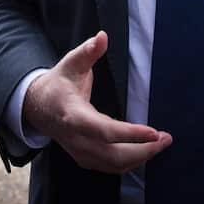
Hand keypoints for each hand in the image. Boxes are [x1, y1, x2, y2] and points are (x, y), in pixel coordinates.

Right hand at [23, 31, 170, 172]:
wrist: (38, 107)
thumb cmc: (59, 83)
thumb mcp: (70, 64)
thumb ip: (87, 51)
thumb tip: (103, 36)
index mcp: (73, 115)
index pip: (103, 131)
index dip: (129, 134)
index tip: (154, 132)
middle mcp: (76, 139)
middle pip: (113, 155)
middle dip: (143, 150)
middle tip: (166, 138)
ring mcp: (80, 153)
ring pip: (114, 165)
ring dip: (141, 157)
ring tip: (162, 143)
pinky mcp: (85, 159)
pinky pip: (111, 167)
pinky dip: (131, 162)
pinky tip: (146, 150)